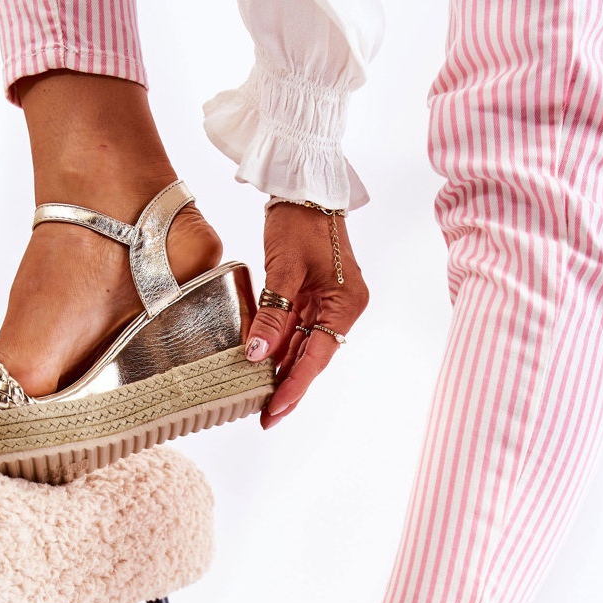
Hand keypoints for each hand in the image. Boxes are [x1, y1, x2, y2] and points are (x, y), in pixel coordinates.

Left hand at [244, 202, 368, 427]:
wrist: (304, 185)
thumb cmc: (301, 220)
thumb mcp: (284, 268)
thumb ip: (272, 314)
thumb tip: (256, 354)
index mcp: (346, 304)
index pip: (318, 355)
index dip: (295, 384)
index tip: (276, 408)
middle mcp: (341, 309)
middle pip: (312, 357)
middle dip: (289, 387)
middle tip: (266, 417)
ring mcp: (327, 304)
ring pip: (303, 347)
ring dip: (283, 372)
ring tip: (262, 401)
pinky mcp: (312, 297)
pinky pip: (295, 331)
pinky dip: (279, 349)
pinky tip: (263, 368)